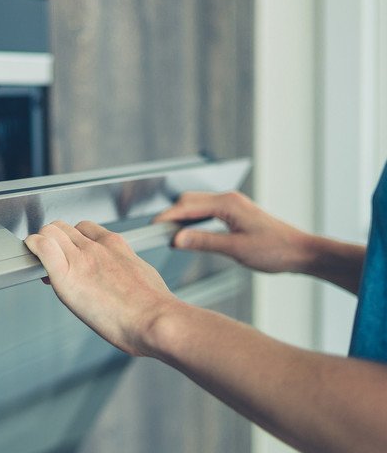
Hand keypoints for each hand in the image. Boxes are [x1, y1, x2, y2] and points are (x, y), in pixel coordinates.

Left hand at [24, 220, 179, 355]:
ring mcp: (80, 259)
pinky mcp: (66, 275)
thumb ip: (125, 269)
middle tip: (52, 260)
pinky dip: (33, 246)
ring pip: (50, 232)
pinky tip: (31, 254)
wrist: (154, 319)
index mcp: (115, 245)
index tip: (69, 253)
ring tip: (41, 262)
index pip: (84, 228)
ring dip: (42, 243)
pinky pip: (42, 247)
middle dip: (54, 240)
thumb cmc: (153, 308)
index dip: (72, 239)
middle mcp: (96, 248)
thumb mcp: (143, 275)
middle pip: (63, 228)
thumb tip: (120, 279)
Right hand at [154, 191, 311, 273]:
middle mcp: (229, 200)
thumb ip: (203, 242)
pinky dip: (193, 220)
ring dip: (181, 217)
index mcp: (228, 204)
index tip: (151, 227)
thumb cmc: (276, 250)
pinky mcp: (235, 213)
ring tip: (169, 233)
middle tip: (156, 232)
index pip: (187, 206)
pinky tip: (189, 232)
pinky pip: (206, 211)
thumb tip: (177, 239)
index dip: (167, 217)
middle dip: (170, 214)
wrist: (301, 252)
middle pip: (188, 201)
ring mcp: (232, 205)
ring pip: (196, 205)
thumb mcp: (235, 249)